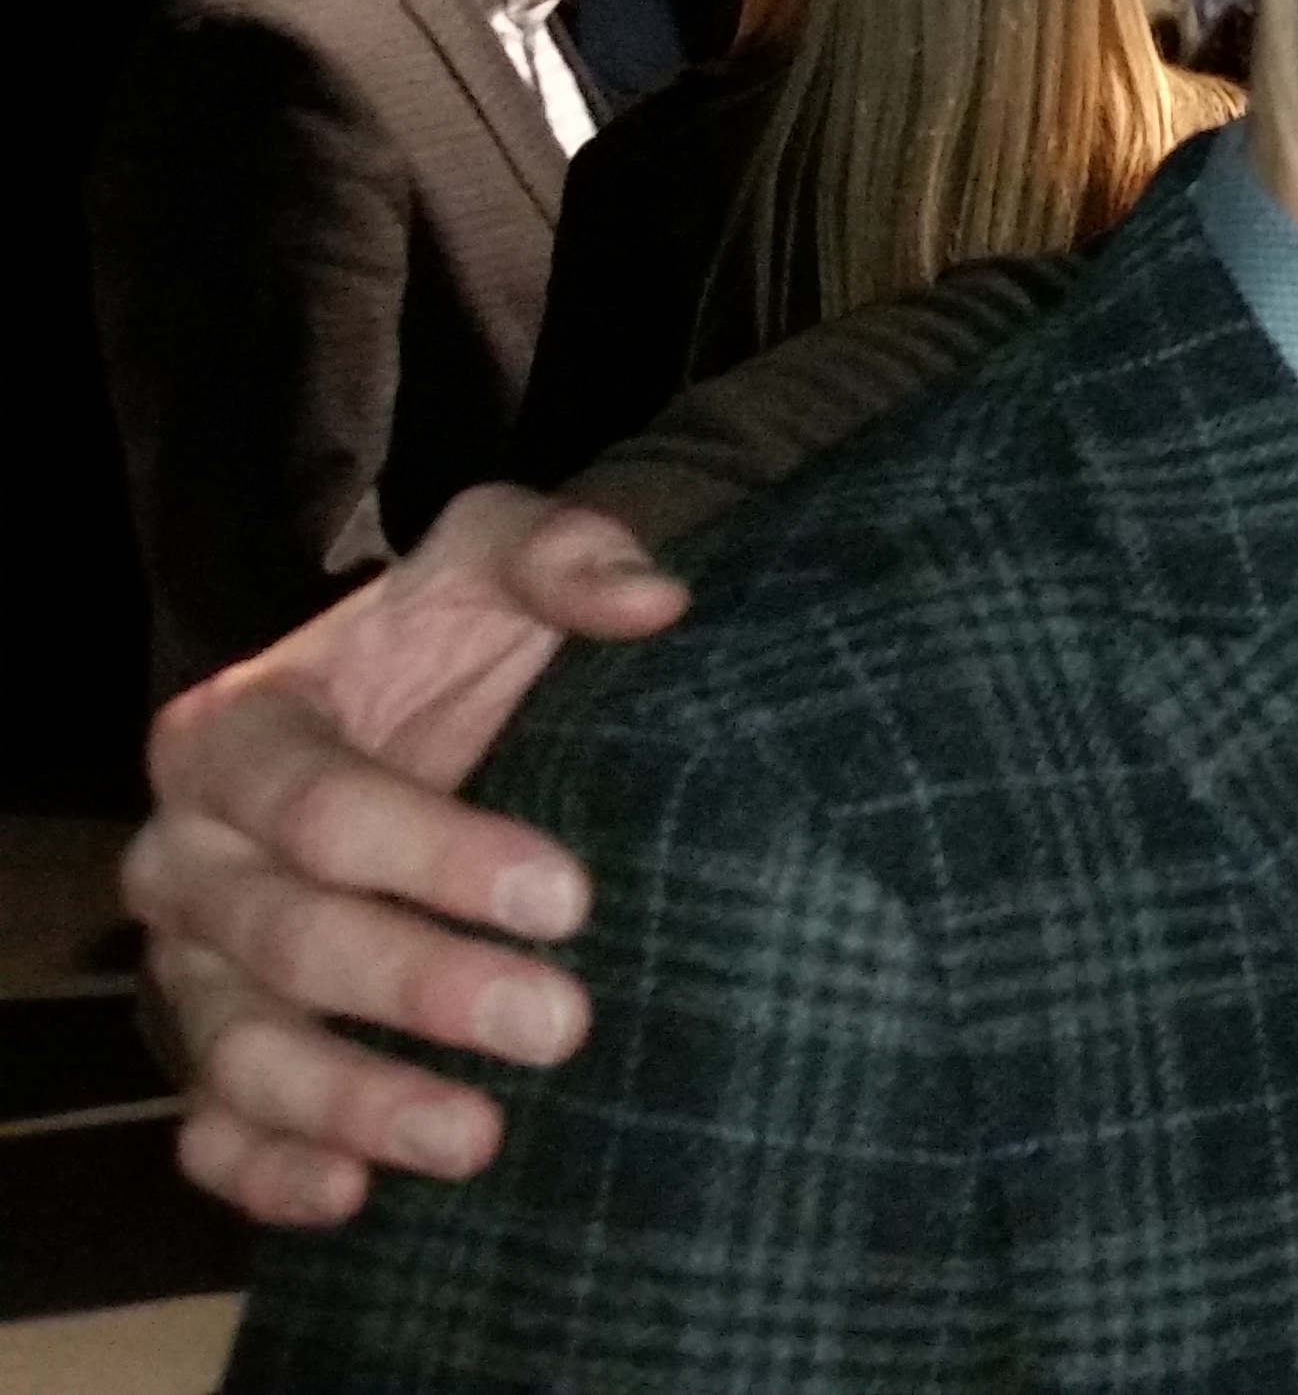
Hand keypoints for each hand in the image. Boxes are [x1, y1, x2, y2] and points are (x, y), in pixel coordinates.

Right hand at [122, 484, 689, 1223]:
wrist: (438, 724)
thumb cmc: (460, 643)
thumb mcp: (500, 563)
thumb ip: (560, 551)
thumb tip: (652, 599)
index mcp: (233, 736)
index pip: (314, 804)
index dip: (433, 853)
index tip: (567, 896)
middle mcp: (189, 859)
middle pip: (285, 938)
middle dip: (420, 986)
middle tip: (558, 1024)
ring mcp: (197, 968)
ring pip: (239, 1051)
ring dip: (352, 1102)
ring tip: (475, 1140)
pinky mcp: (218, 1054)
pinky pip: (212, 1130)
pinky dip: (266, 1174)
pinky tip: (351, 1201)